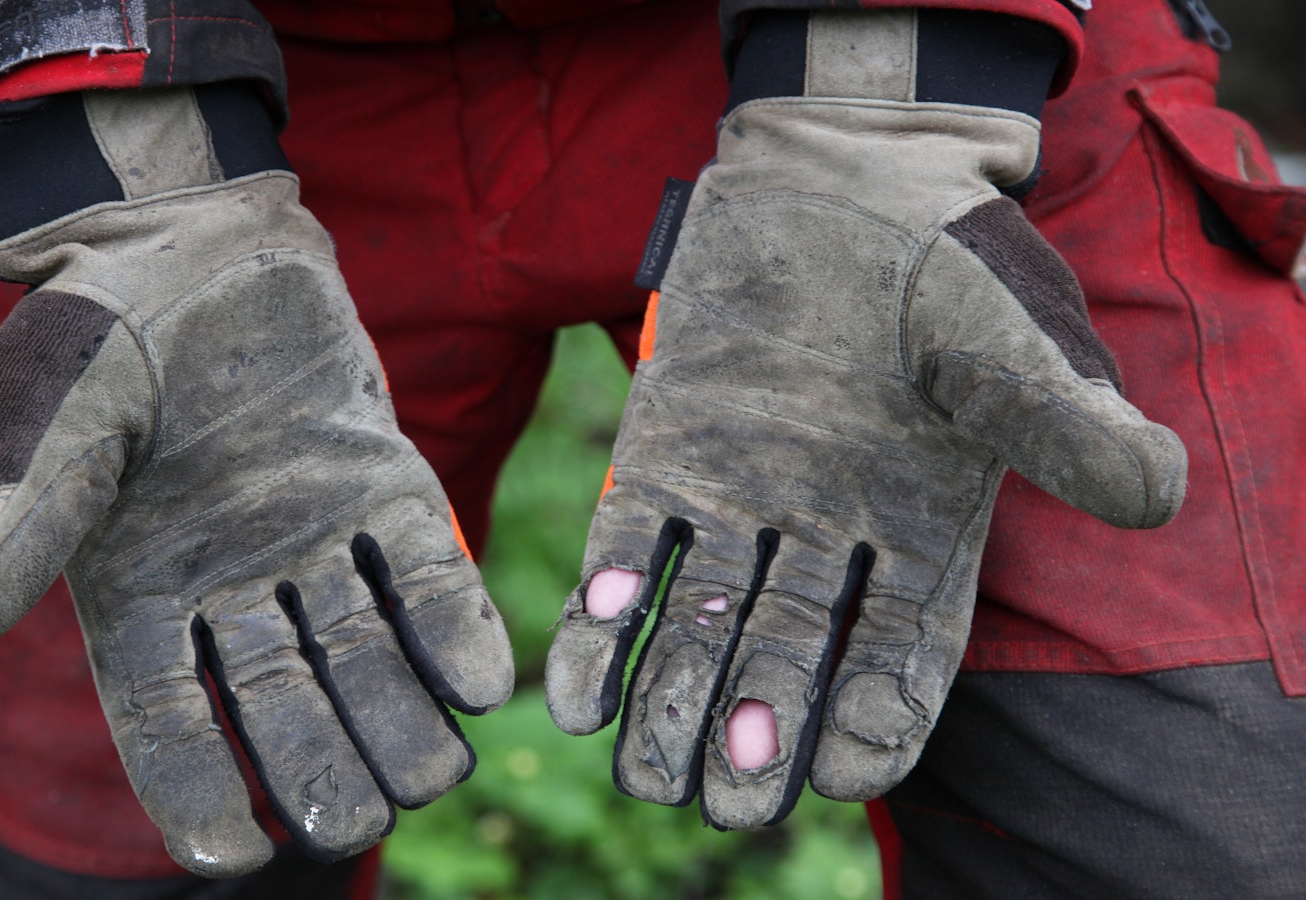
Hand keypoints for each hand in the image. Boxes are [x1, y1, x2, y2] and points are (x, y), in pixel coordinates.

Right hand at [0, 90, 513, 875]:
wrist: (193, 234)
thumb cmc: (99, 325)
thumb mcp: (48, 412)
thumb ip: (26, 508)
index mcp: (140, 589)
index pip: (165, 715)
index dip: (193, 788)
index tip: (230, 857)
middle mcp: (234, 583)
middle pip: (281, 700)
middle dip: (320, 764)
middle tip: (357, 822)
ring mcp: (313, 538)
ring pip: (364, 651)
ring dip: (403, 716)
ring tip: (439, 775)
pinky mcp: (381, 484)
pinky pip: (423, 570)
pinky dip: (454, 623)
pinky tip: (486, 680)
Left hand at [544, 90, 1184, 827]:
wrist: (837, 176)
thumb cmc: (944, 258)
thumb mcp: (1012, 336)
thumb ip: (1064, 419)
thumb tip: (1155, 494)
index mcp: (919, 532)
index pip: (899, 654)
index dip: (873, 718)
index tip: (839, 773)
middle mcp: (823, 536)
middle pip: (788, 656)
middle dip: (755, 728)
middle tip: (726, 803)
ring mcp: (736, 499)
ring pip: (702, 620)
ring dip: (671, 696)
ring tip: (642, 775)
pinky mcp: (662, 455)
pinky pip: (627, 546)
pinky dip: (603, 613)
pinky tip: (575, 688)